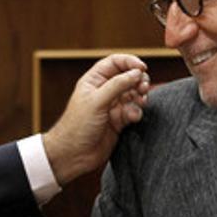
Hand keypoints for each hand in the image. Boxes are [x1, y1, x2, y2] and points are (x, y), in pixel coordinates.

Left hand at [43, 54, 150, 186]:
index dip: (130, 62)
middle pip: (128, 77)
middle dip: (138, 80)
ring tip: (142, 101)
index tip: (142, 68)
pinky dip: (136, 112)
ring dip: (140, 96)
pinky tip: (133, 118)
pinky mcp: (119, 121)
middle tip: (143, 87)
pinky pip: (133, 111)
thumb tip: (137, 73)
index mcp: (94, 81)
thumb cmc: (78, 126)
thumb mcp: (97, 101)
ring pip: (133, 94)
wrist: (73, 154)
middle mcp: (104, 91)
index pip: (115, 62)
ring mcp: (112, 106)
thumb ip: (118, 85)